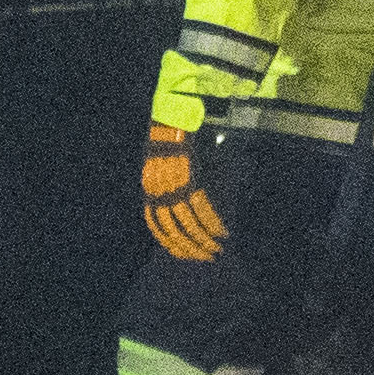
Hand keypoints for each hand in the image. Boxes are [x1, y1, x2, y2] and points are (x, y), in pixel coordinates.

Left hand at [139, 127, 227, 264]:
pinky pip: (202, 209)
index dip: (169, 242)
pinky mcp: (189, 180)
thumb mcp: (160, 164)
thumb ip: (168, 183)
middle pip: (174, 230)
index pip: (157, 225)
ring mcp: (174, 188)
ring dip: (204, 240)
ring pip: (189, 224)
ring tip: (217, 250)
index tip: (181, 253)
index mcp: (150, 190)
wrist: (171, 116)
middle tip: (204, 258)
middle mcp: (159, 193)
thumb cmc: (168, 138)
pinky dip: (213, 222)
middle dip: (190, 247)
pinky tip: (223, 232)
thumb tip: (181, 198)